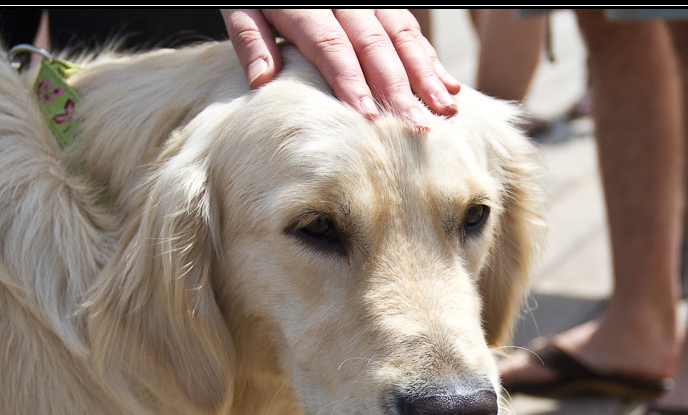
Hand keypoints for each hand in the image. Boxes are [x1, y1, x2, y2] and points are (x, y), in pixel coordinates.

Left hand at [221, 8, 459, 128]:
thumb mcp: (240, 6)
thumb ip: (250, 39)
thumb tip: (262, 79)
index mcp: (304, 3)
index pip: (332, 47)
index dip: (351, 83)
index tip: (368, 119)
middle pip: (374, 46)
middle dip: (398, 91)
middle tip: (417, 130)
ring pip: (401, 35)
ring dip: (425, 75)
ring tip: (444, 109)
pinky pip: (409, 26)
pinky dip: (429, 58)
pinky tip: (447, 85)